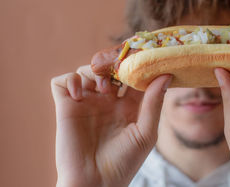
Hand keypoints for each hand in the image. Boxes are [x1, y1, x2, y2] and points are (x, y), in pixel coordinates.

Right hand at [51, 65, 171, 186]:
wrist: (95, 184)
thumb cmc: (124, 162)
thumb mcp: (146, 132)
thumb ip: (154, 102)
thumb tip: (166, 74)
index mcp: (128, 105)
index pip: (133, 74)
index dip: (137, 63)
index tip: (143, 55)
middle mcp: (107, 100)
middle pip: (110, 67)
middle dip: (114, 61)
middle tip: (119, 64)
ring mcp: (87, 102)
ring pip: (88, 69)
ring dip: (95, 71)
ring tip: (103, 87)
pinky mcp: (66, 106)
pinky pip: (63, 81)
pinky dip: (71, 80)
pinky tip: (79, 94)